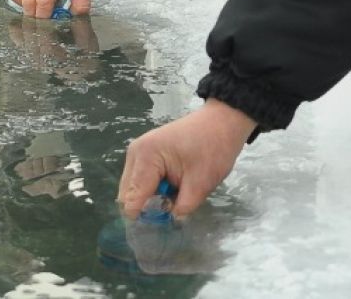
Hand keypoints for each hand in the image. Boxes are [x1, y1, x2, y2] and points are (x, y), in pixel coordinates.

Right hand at [117, 100, 256, 219]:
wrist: (222, 121)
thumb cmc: (214, 147)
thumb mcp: (201, 182)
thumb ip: (182, 207)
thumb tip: (170, 223)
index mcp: (146, 156)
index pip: (132, 200)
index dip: (144, 218)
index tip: (159, 230)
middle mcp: (135, 153)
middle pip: (127, 195)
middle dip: (146, 208)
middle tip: (170, 212)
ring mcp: (138, 152)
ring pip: (133, 189)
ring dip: (150, 198)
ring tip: (174, 197)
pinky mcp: (145, 154)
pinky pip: (140, 180)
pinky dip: (153, 189)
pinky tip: (171, 188)